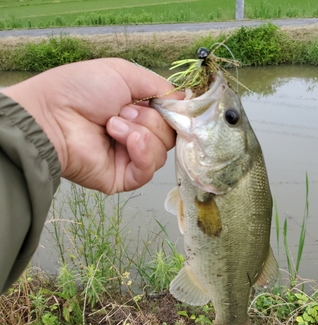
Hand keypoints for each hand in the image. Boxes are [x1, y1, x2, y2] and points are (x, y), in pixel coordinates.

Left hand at [2, 58, 181, 192]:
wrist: (54, 116)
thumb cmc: (81, 90)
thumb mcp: (124, 73)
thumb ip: (158, 86)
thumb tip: (183, 100)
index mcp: (137, 111)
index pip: (171, 118)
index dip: (174, 113)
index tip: (171, 105)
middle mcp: (136, 135)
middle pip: (169, 135)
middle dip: (151, 120)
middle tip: (124, 111)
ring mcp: (129, 158)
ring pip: (161, 152)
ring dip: (141, 133)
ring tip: (112, 124)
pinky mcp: (124, 178)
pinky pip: (148, 171)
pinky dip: (142, 153)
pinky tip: (125, 140)